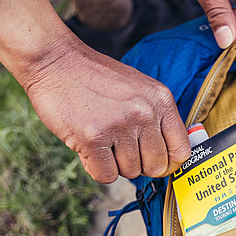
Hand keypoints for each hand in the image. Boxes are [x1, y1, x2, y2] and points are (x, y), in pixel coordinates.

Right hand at [24, 41, 190, 182]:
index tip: (155, 162)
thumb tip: (171, 158)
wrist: (54, 60)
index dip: (168, 163)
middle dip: (138, 164)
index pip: (181, 150)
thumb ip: (157, 118)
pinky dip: (96, 168)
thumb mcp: (139, 89)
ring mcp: (120, 125)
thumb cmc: (95, 78)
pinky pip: (106, 176)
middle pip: (156, 167)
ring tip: (102, 139)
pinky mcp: (93, 138)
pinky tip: (89, 148)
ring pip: (130, 172)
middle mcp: (145, 112)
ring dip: (114, 164)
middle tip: (120, 149)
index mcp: (161, 100)